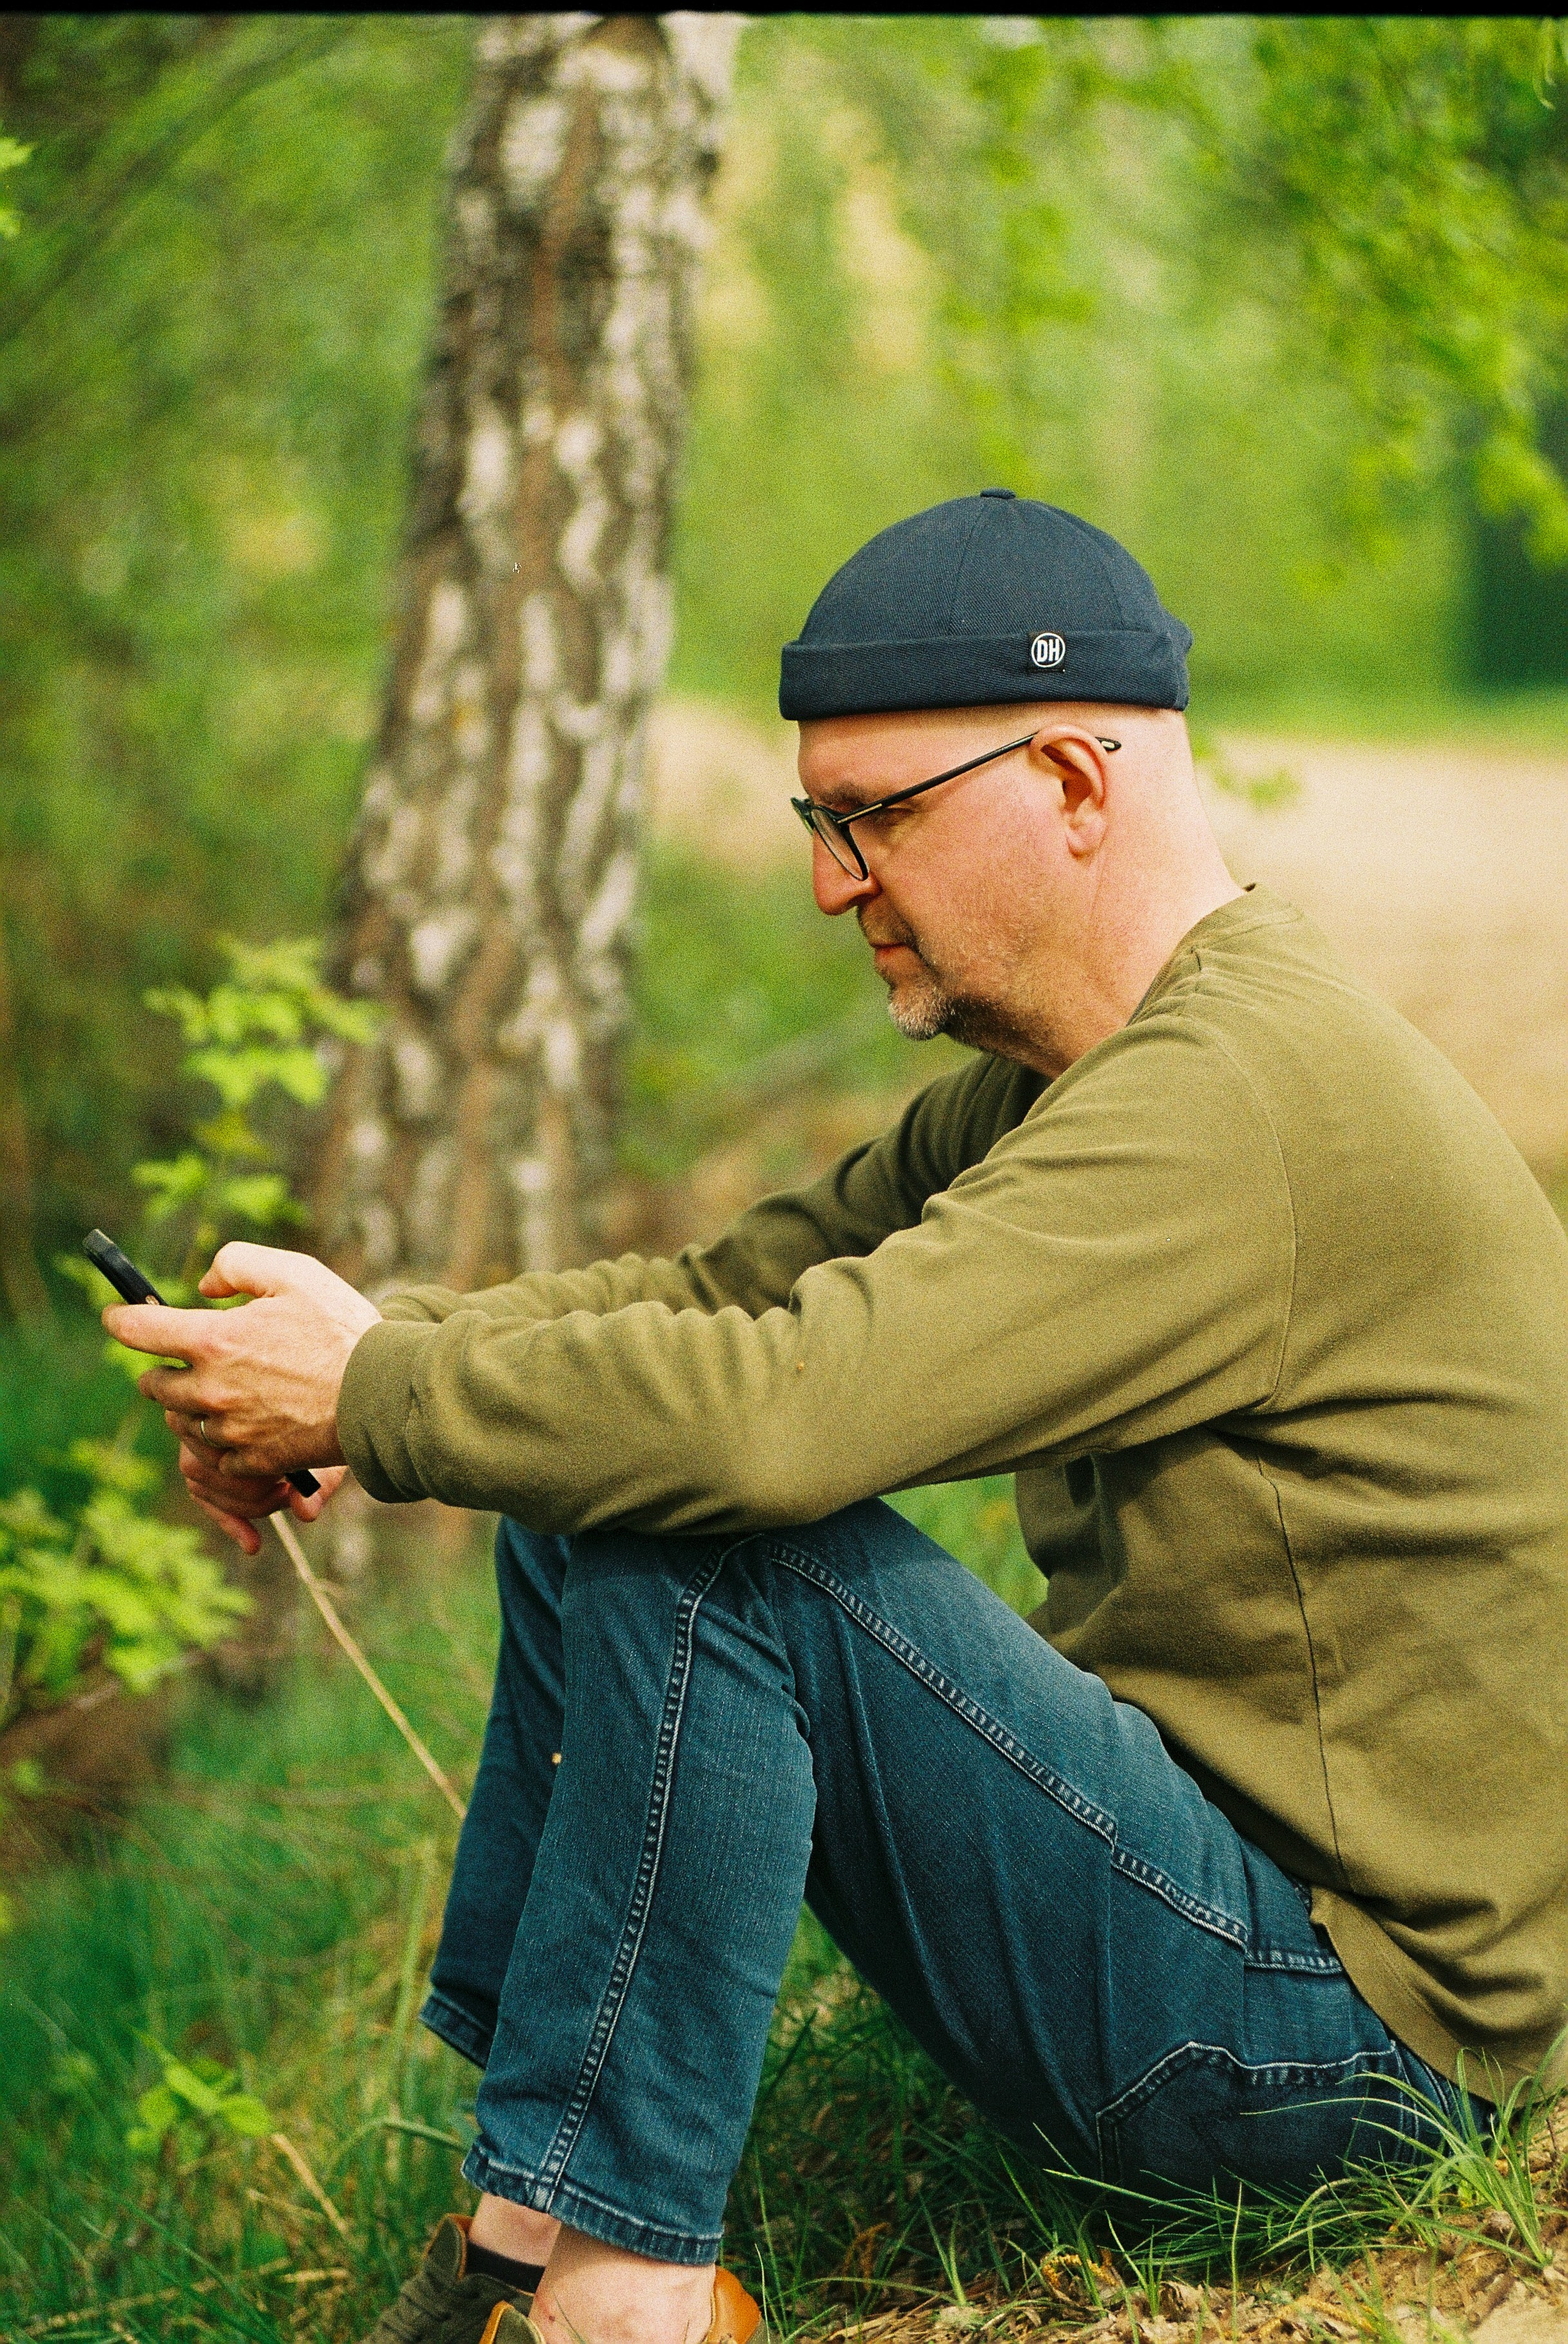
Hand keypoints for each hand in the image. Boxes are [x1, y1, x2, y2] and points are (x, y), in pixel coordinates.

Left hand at [104, 1243, 380, 1552]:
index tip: (115, 1316)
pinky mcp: (251, 1461)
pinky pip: (216, 1454)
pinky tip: (247, 1423)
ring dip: (191, 1407)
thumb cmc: (343, 1330)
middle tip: (182, 1359)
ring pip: (182, 1422)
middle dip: (161, 1370)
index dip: (120, 1319)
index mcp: (213, 1340)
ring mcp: (229, 1430)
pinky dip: (222, 1440)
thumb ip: (237, 1264)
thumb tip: (204, 1286)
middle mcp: (210, 1390)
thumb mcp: (295, 1272)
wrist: (384, 1395)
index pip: (138, 1329)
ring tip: (221, 1392)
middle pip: (153, 1385)